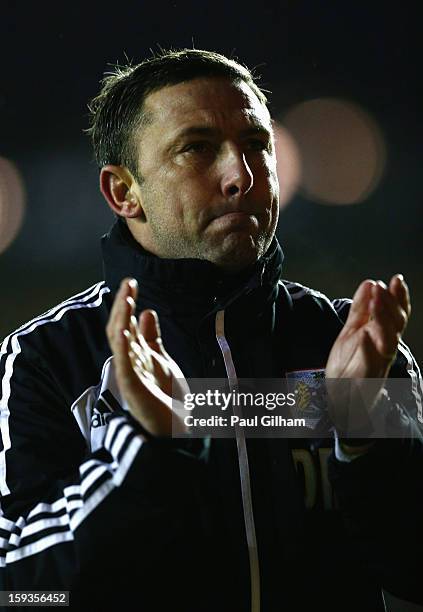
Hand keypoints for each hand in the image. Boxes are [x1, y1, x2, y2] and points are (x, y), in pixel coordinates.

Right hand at [106, 278, 188, 436]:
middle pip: (121, 329)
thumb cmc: (167, 396)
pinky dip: (122, 348)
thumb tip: (147, 311)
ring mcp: (129, 374)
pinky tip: (124, 331)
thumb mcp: (162, 360)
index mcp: (137, 355)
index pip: (128, 324)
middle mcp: (130, 362)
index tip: (131, 284)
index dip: (128, 304)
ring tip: (126, 298)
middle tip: (128, 283)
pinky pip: (124, 365)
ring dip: (122, 319)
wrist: (178, 429)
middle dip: (123, 306)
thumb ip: (153, 338)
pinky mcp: (133, 388)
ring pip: (119, 342)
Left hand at [326, 275, 409, 433]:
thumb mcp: (353, 331)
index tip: (397, 279)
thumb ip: (361, 309)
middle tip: (381, 287)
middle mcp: (384, 348)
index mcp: (382, 336)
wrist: (341, 397)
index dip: (399, 297)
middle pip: (395, 325)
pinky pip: (370, 363)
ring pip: (387, 341)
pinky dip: (368, 348)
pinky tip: (364, 334)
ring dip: (382, 320)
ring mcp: (377, 363)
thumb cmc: (350, 363)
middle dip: (390, 304)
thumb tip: (370, 282)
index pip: (396, 314)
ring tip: (376, 301)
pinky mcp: (365, 377)